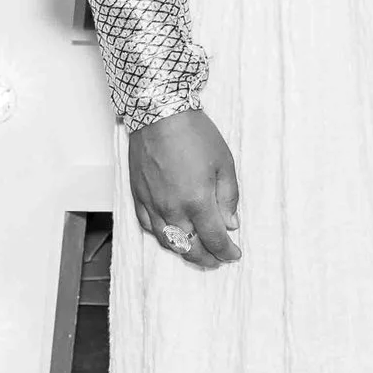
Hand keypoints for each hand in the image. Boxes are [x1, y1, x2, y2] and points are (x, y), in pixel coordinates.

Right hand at [129, 109, 241, 268]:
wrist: (159, 113)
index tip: (234, 254)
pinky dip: (162, 236)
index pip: (214, 239)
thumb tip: (230, 223)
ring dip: (184, 251)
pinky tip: (171, 234)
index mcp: (197, 201)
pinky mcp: (138, 196)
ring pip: (167, 242)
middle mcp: (172, 209)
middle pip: (189, 248)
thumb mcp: (224, 162)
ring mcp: (152, 204)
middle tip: (217, 259)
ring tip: (196, 251)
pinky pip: (148, 226)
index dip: (226, 251)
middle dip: (206, 258)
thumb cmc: (193, 133)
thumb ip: (228, 197)